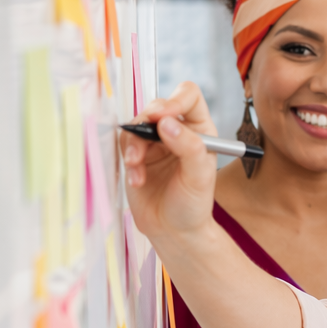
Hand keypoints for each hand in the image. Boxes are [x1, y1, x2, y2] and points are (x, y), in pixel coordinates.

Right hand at [120, 81, 220, 239]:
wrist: (173, 230)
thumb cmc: (193, 204)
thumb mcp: (199, 177)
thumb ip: (189, 147)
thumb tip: (166, 123)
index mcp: (201, 130)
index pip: (189, 97)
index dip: (175, 99)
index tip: (163, 117)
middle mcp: (178, 131)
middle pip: (158, 106)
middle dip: (147, 123)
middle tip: (143, 143)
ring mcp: (155, 143)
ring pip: (137, 125)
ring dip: (134, 145)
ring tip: (137, 168)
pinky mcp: (137, 155)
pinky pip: (125, 144)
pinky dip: (128, 160)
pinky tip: (137, 180)